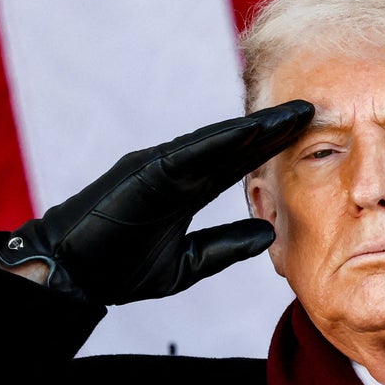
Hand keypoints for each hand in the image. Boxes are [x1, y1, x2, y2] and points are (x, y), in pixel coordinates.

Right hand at [0, 100, 313, 304]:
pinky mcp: (144, 172)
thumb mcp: (186, 261)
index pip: (237, 163)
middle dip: (274, 129)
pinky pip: (188, 153)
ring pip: (217, 142)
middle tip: (315, 110)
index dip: (272, 148)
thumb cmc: (116, 266)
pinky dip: (220, 141)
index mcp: (185, 189)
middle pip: (234, 145)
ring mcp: (159, 167)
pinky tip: (250, 132)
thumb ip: (224, 246)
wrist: (70, 274)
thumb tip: (268, 234)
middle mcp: (175, 170)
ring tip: (294, 114)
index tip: (311, 136)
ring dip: (256, 128)